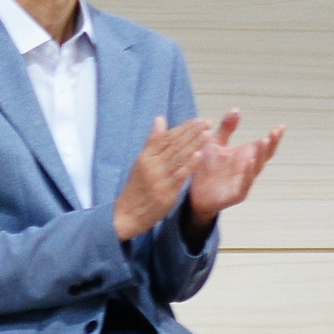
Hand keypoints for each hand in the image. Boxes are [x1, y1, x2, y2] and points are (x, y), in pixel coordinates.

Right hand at [112, 116, 208, 241]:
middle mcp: (150, 165)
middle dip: (191, 133)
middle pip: (173, 146)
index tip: (198, 120)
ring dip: (193, 145)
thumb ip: (152, 142)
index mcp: (144, 157)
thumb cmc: (137, 188)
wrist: (126, 215)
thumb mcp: (140, 162)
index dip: (183, 128)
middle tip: (207, 122)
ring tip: (207, 134)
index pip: (166, 138)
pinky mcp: (165, 193)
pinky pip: (178, 177)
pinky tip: (198, 156)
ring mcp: (158, 179)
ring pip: (177, 158)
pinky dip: (188, 165)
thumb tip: (160, 119)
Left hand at [183, 108, 282, 234]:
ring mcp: (244, 182)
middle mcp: (247, 169)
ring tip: (264, 142)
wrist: (194, 192)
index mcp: (245, 156)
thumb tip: (237, 109)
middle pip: (264, 156)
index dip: (273, 137)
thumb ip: (226, 128)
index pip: (263, 146)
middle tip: (275, 132)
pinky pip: (244, 185)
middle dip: (271, 144)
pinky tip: (249, 162)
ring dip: (260, 156)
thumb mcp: (214, 143)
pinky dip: (248, 174)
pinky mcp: (236, 194)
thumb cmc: (206, 167)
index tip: (281, 126)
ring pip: (256, 169)